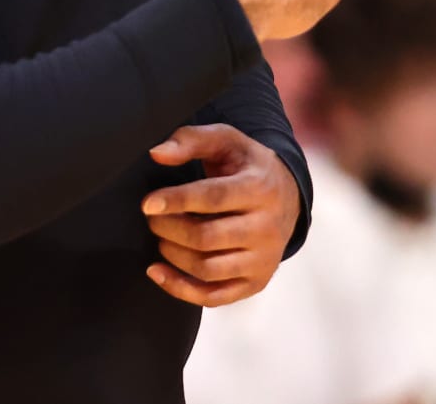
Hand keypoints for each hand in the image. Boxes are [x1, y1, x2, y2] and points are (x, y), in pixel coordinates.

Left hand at [140, 124, 299, 307]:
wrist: (288, 197)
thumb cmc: (247, 166)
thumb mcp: (226, 141)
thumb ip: (191, 140)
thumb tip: (157, 153)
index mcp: (261, 188)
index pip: (214, 198)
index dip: (177, 201)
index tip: (147, 203)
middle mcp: (268, 228)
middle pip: (207, 237)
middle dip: (169, 228)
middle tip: (151, 218)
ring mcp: (264, 259)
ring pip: (207, 269)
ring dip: (172, 255)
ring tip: (160, 237)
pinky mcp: (256, 282)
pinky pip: (213, 296)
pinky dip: (180, 288)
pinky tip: (157, 271)